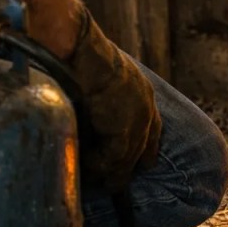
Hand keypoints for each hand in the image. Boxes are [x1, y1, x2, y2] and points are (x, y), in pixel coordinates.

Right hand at [67, 8, 161, 190]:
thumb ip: (97, 101)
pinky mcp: (125, 130)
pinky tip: (81, 166)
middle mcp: (146, 105)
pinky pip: (112, 161)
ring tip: (88, 179)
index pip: (151, 129)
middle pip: (142, 151)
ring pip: (126, 161)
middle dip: (123, 167)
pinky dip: (96, 167)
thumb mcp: (96, 79)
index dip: (140, 150)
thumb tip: (85, 119)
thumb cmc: (77, 54)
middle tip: (106, 181)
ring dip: (105, 171)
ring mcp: (138, 118)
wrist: (76, 45)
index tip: (133, 164)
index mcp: (141, 91)